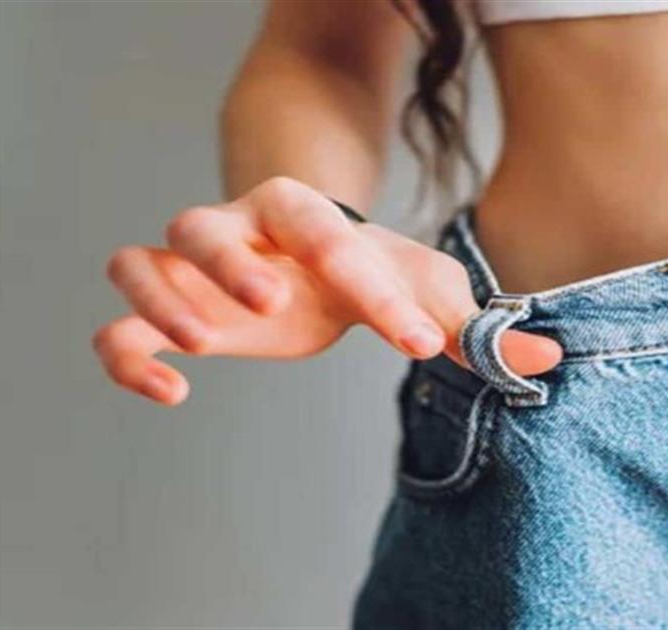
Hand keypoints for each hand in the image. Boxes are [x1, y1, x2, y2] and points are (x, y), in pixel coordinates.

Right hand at [93, 176, 562, 405]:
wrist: (312, 254)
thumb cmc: (371, 272)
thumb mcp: (426, 291)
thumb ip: (478, 327)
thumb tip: (550, 361)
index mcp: (309, 218)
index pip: (332, 237)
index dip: (375, 289)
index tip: (421, 344)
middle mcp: (241, 234)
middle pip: (207, 223)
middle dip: (231, 261)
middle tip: (273, 303)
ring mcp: (196, 272)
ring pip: (144, 260)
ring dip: (165, 298)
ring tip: (203, 344)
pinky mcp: (172, 314)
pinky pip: (117, 325)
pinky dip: (127, 354)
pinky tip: (170, 393)